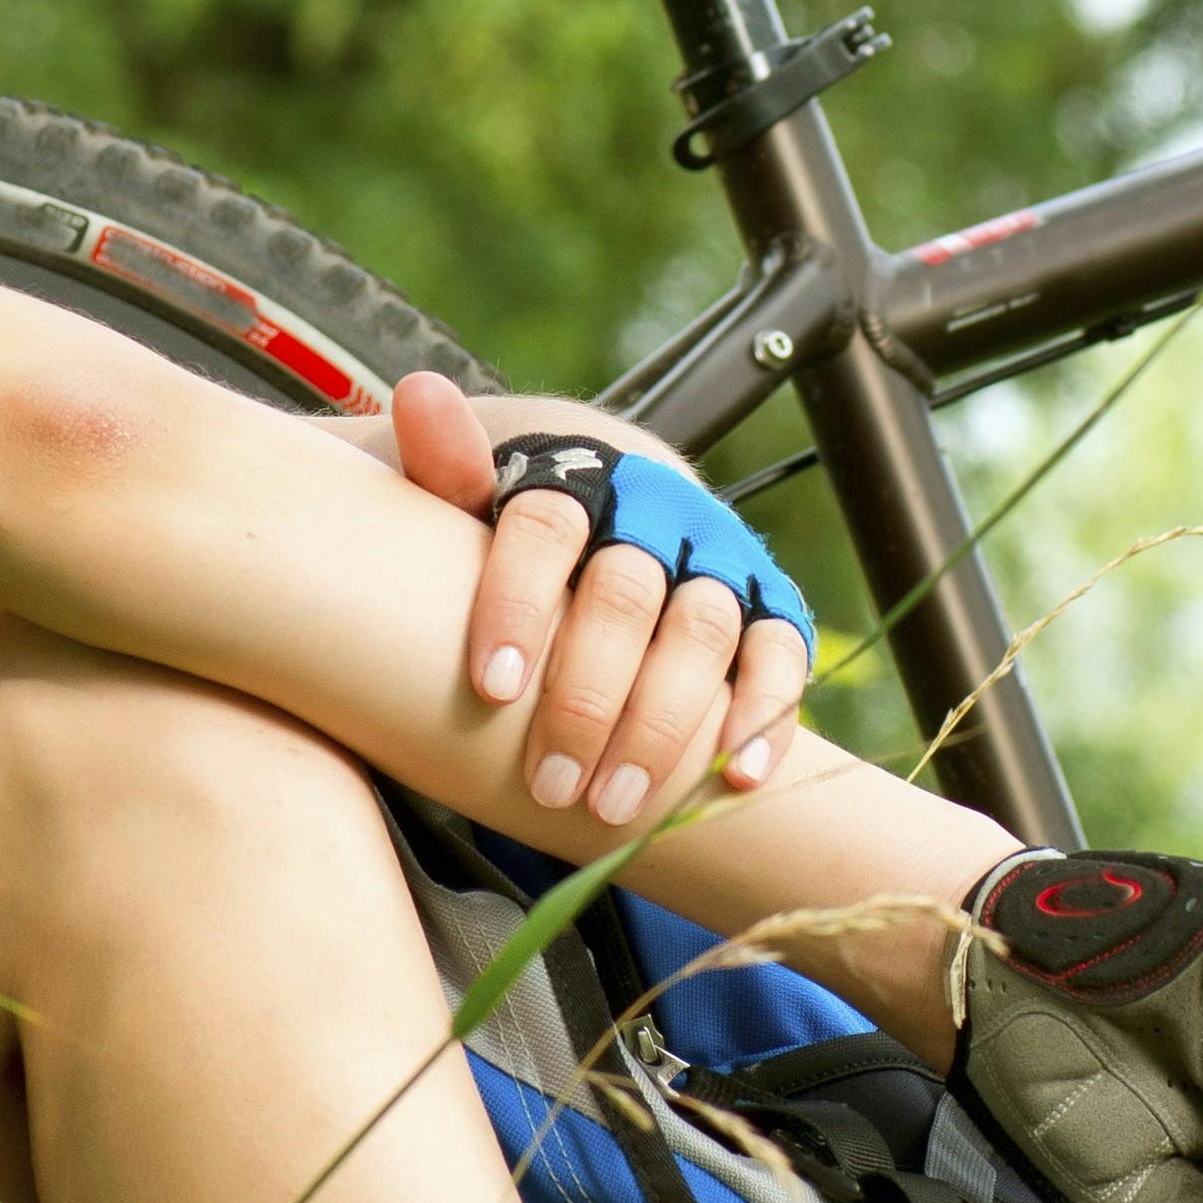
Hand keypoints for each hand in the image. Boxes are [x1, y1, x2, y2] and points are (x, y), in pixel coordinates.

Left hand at [390, 371, 812, 837]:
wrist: (595, 530)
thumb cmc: (503, 534)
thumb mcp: (462, 502)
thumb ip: (443, 464)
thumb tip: (421, 395)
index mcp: (575, 474)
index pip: (547, 524)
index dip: (519, 602)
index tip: (490, 688)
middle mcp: (657, 510)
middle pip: (627, 591)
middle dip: (587, 696)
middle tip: (548, 784)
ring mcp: (718, 559)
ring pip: (702, 629)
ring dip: (662, 724)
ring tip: (612, 807)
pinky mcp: (767, 609)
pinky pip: (780, 656)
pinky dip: (764, 714)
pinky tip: (732, 777)